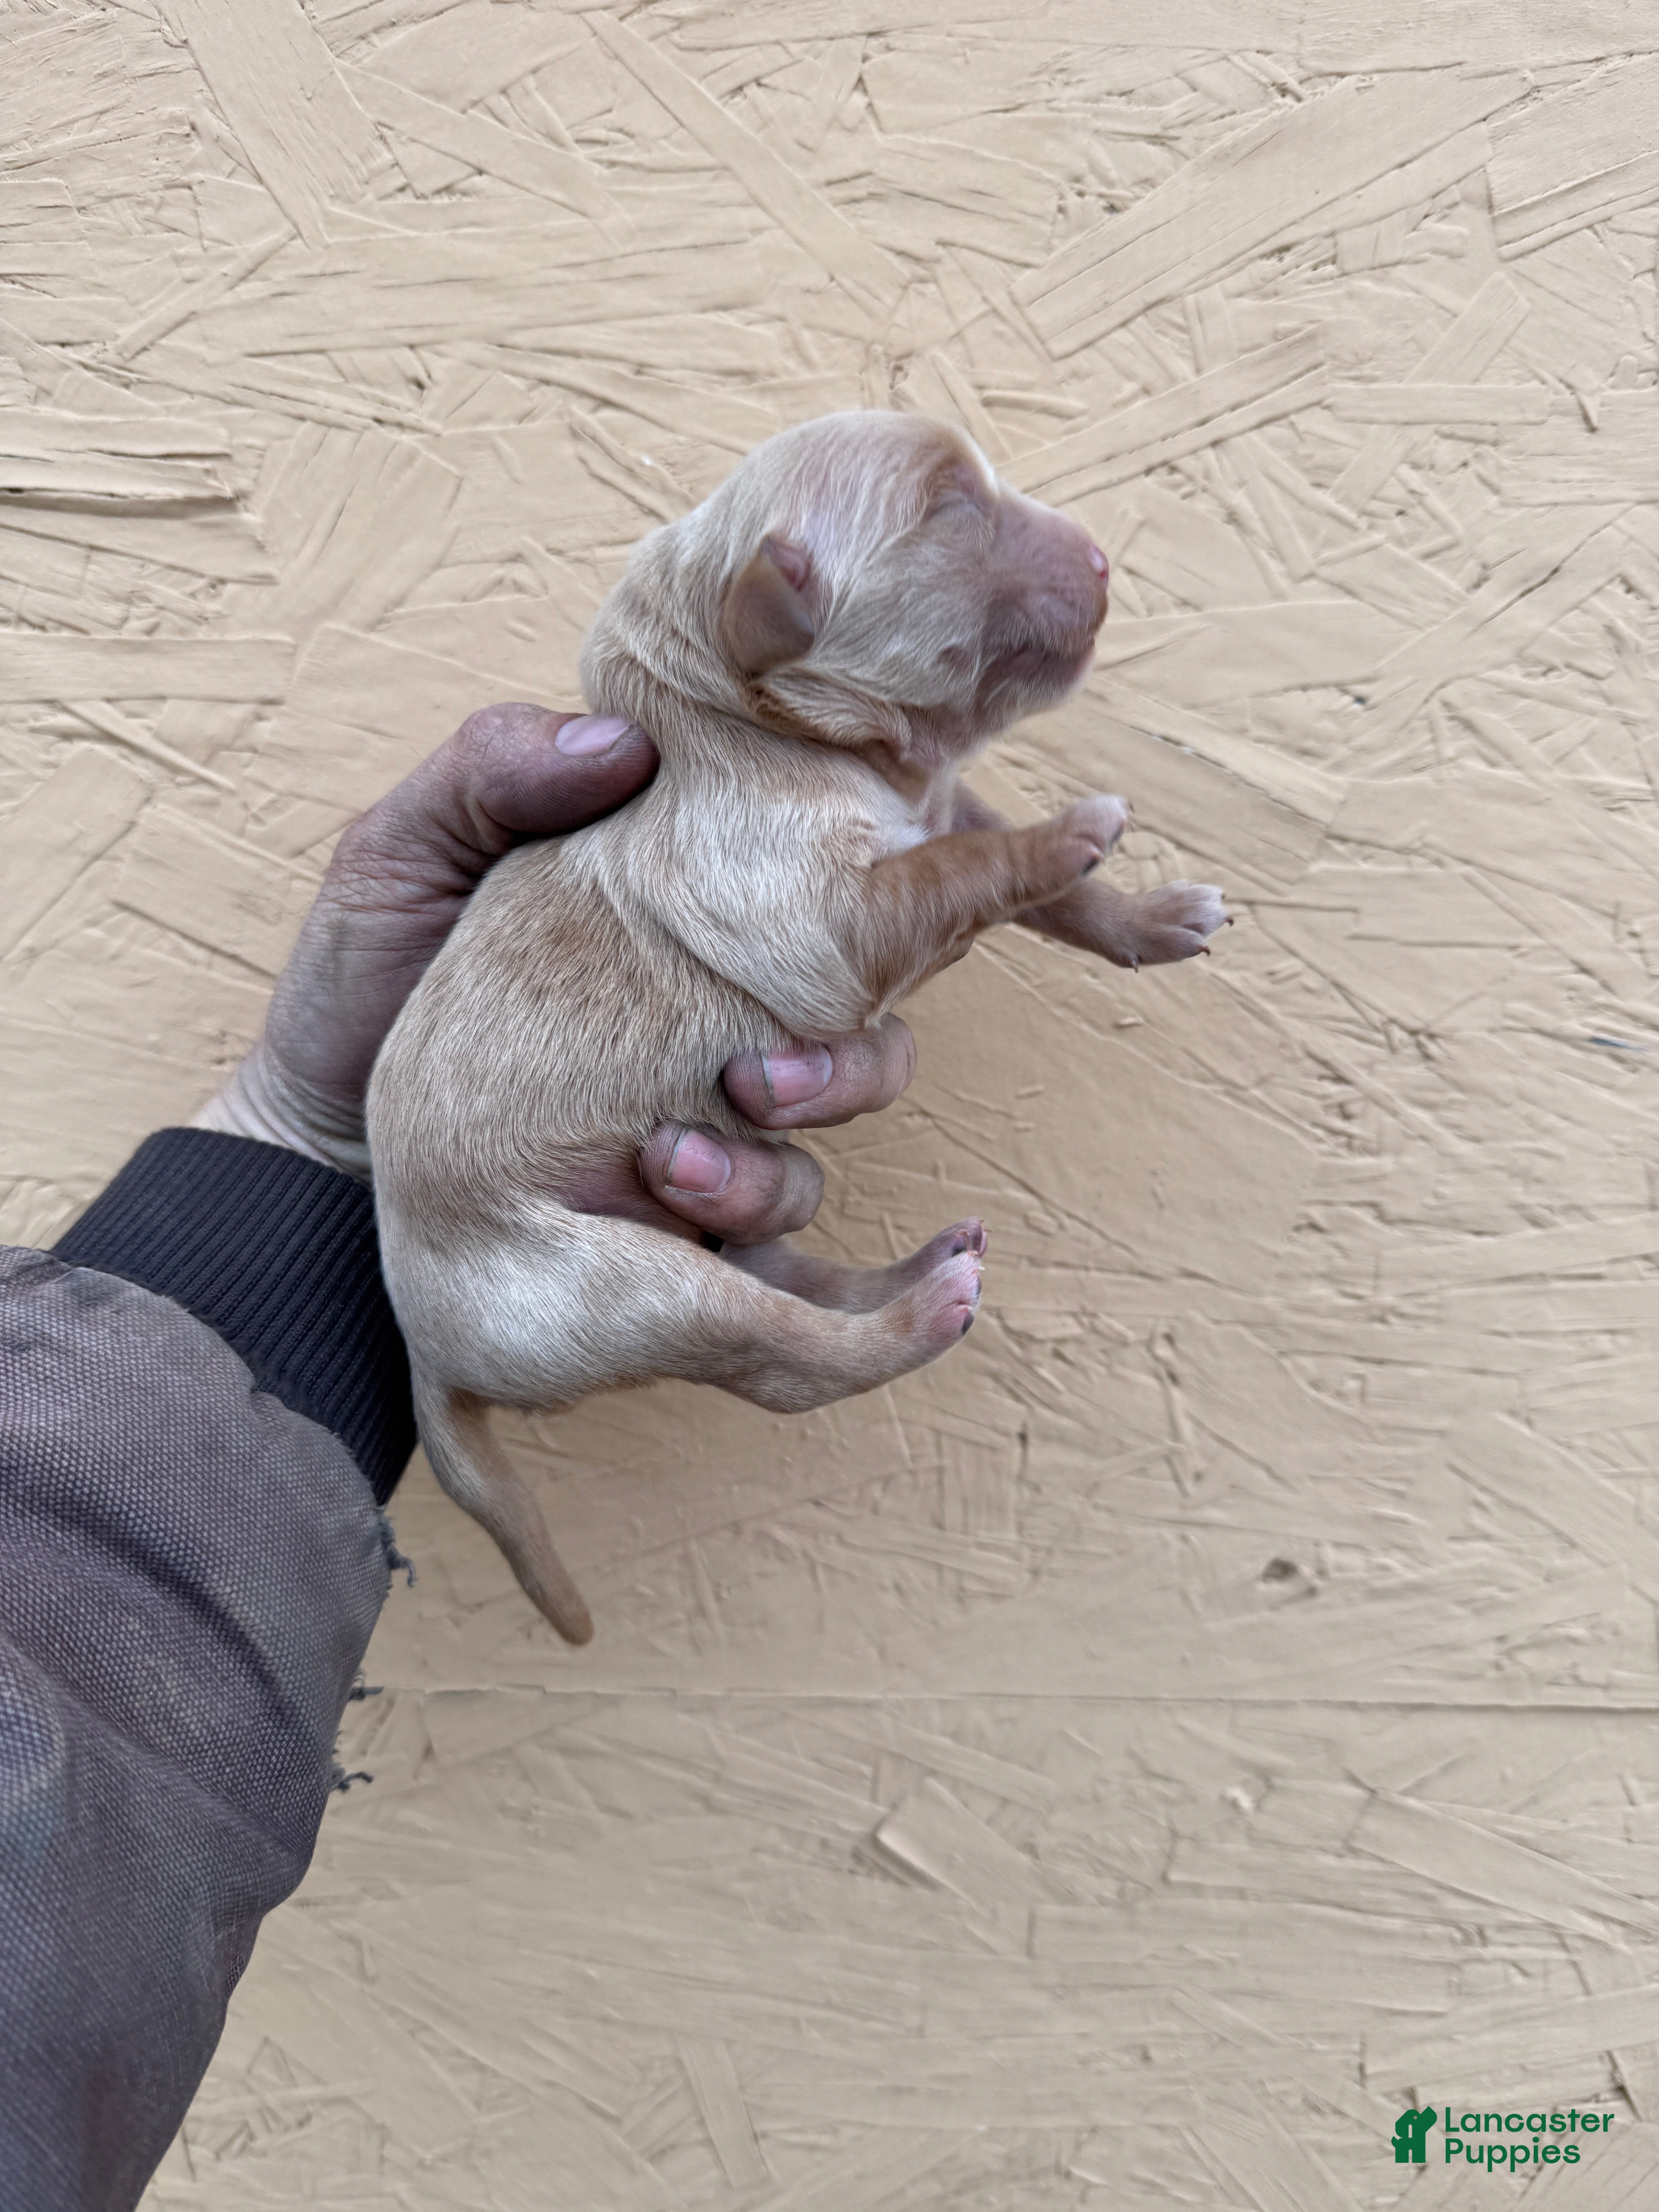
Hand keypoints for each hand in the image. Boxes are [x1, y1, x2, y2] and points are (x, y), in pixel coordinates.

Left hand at [194, 703, 915, 1240]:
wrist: (319, 1150)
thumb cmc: (362, 983)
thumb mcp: (397, 854)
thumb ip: (492, 772)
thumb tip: (626, 747)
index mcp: (684, 871)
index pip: (842, 831)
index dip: (937, 831)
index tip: (968, 833)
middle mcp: (732, 971)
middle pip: (890, 963)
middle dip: (872, 1006)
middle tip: (767, 1063)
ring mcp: (733, 1080)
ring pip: (862, 1075)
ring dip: (820, 1100)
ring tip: (704, 1131)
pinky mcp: (714, 1179)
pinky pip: (793, 1194)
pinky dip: (755, 1196)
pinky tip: (673, 1188)